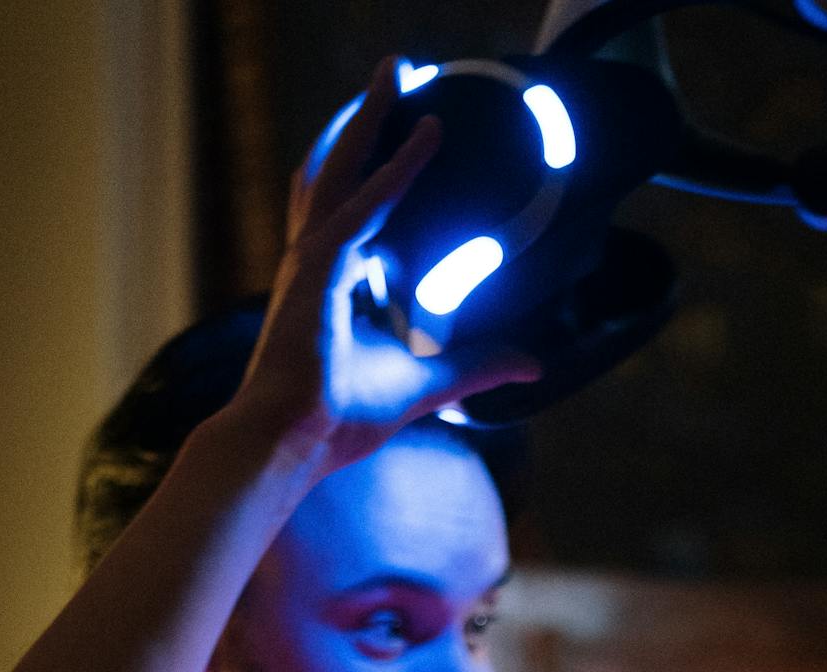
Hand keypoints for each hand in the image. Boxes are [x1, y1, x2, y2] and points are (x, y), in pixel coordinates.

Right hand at [232, 66, 539, 478]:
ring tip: (397, 74)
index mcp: (328, 281)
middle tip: (395, 73)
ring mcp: (311, 260)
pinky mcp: (318, 270)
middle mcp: (314, 259)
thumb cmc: (339, 420)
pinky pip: (362, 207)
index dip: (375, 167)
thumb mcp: (429, 385)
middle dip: (368, 118)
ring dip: (374, 119)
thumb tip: (533, 363)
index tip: (404, 135)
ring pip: (345, 168)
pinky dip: (394, 172)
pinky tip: (424, 140)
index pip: (351, 206)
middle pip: (341, 168)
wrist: (294, 442)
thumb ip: (477, 365)